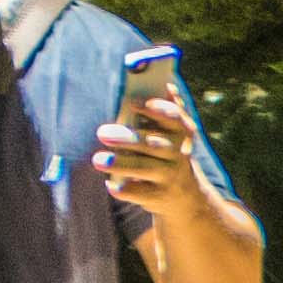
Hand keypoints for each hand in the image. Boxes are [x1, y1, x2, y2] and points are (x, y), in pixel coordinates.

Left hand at [90, 90, 207, 218]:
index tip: (132, 103)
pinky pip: (139, 192)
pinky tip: (111, 185)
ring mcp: (169, 177)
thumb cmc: (169, 155)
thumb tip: (167, 85)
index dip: (156, 110)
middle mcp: (179, 155)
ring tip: (98, 159)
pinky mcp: (158, 197)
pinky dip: (123, 189)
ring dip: (120, 163)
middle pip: (152, 144)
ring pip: (144, 168)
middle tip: (102, 133)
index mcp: (182, 134)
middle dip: (127, 138)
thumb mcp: (174, 135)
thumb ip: (168, 111)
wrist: (185, 197)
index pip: (175, 119)